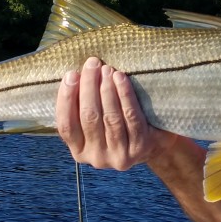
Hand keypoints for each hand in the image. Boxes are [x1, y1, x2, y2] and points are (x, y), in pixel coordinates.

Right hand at [56, 57, 173, 168]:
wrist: (154, 145)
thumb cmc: (118, 125)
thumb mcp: (95, 123)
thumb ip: (82, 107)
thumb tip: (74, 76)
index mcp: (79, 152)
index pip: (66, 125)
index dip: (66, 98)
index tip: (71, 74)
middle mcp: (96, 157)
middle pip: (89, 117)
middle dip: (89, 87)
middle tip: (92, 64)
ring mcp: (119, 155)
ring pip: (110, 117)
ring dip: (107, 89)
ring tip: (106, 69)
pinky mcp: (140, 147)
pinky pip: (131, 117)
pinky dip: (124, 95)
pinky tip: (120, 78)